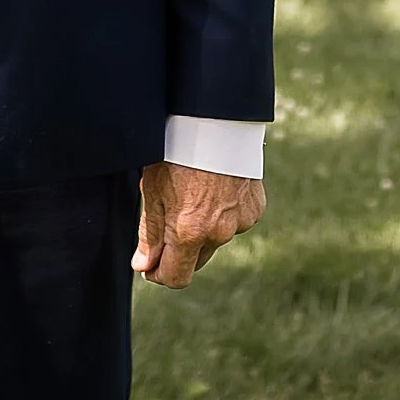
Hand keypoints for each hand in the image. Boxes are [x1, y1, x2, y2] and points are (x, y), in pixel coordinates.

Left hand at [133, 163, 263, 290]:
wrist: (214, 121)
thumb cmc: (177, 151)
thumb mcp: (153, 191)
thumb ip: (150, 234)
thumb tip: (145, 266)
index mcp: (189, 233)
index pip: (176, 278)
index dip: (159, 274)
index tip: (151, 264)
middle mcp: (218, 233)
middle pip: (196, 261)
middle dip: (180, 251)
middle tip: (169, 221)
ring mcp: (240, 221)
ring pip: (216, 240)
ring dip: (203, 230)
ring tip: (193, 195)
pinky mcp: (254, 208)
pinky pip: (235, 222)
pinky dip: (224, 213)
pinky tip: (215, 190)